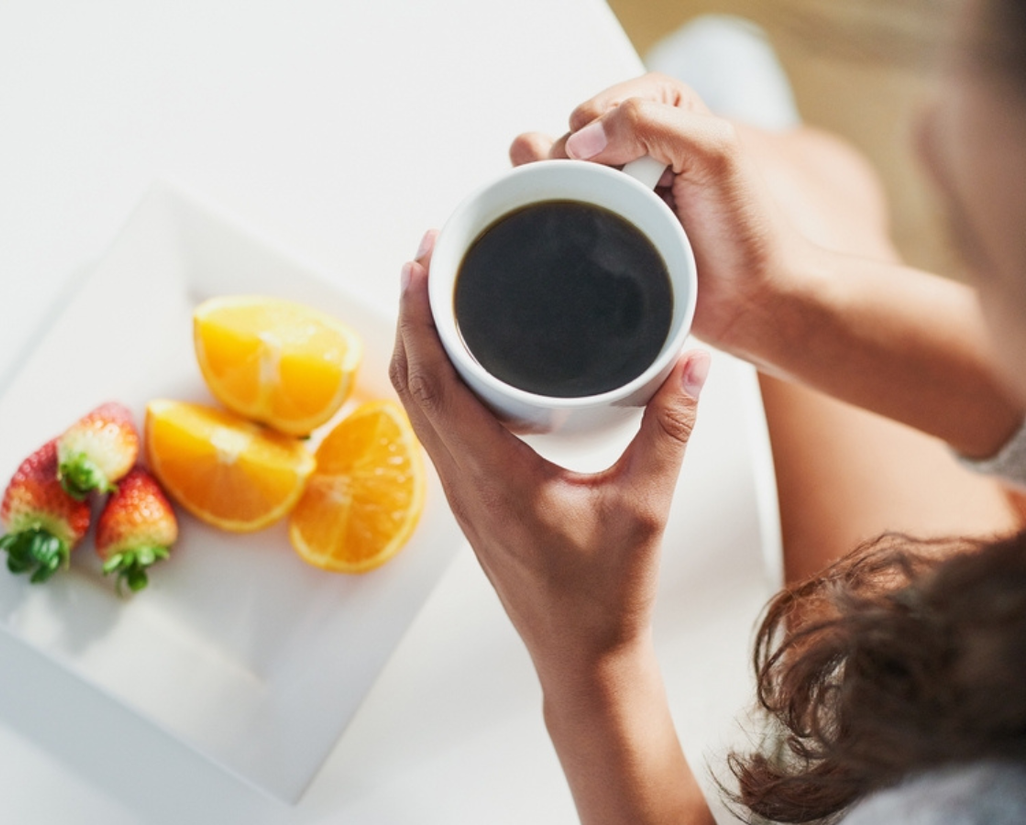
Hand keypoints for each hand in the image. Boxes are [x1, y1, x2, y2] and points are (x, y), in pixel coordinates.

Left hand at [389, 232, 709, 680]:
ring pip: (418, 406)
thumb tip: (691, 363)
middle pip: (412, 384)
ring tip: (433, 292)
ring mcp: (461, 493)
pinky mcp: (472, 499)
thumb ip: (670, 432)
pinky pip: (437, 428)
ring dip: (417, 346)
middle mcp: (463, 481)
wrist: (581, 654)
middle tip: (428, 255)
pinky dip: (433, 382)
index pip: (434, 383)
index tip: (420, 264)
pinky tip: (457, 361)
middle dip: (411, 314)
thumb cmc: (607, 594)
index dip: (419, 318)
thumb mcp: (646, 507)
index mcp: (493, 477)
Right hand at [511, 73, 809, 359]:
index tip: (635, 170)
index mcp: (666, 107)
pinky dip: (568, 223)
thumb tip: (578, 141)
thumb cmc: (742, 230)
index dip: (602, 137)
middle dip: (585, 172)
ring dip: (575, 200)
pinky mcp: (607, 226)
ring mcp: (619, 189)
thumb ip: (647, 122)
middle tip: (632, 201)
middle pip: (569, 144)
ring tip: (621, 223)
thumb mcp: (712, 150)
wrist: (747, 300)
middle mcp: (638, 145)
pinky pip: (563, 215)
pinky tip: (596, 238)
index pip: (597, 108)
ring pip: (558, 180)